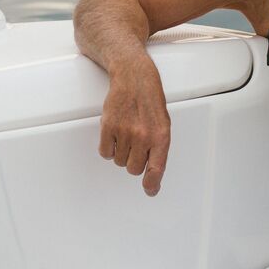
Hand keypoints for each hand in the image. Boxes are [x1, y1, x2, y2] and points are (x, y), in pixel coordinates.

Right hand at [98, 63, 170, 195]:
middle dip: (134, 161)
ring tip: (126, 135)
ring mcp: (125, 132)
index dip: (152, 184)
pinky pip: (105, 153)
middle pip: (133, 169)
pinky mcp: (108, 127)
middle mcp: (143, 136)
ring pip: (119, 162)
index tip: (150, 190)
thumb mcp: (163, 124)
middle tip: (136, 146)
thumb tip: (152, 172)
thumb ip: (158, 148)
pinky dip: (108, 148)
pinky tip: (115, 135)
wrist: (134, 78)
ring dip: (121, 153)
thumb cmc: (150, 100)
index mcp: (160, 136)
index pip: (156, 169)